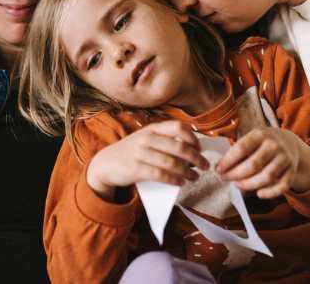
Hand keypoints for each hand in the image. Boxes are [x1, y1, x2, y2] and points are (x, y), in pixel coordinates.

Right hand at [86, 121, 207, 200]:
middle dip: (196, 158)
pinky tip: (181, 182)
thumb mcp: (146, 140)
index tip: (200, 148)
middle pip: (179, 147)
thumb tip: (192, 150)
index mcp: (152, 129)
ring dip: (187, 171)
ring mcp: (140, 153)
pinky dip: (174, 179)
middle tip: (205, 166)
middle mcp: (147, 138)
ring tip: (195, 177)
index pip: (179, 127)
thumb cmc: (131, 152)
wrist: (104, 164)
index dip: (193, 138)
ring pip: (171, 163)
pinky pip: (160, 175)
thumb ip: (164, 140)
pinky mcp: (135, 169)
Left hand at [216, 127, 309, 198]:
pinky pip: (281, 187)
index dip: (228, 161)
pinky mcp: (291, 171)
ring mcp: (284, 158)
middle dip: (235, 175)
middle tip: (225, 178)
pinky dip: (269, 193)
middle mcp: (274, 145)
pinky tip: (259, 193)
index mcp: (261, 134)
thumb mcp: (251, 139)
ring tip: (238, 185)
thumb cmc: (262, 144)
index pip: (242, 148)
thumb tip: (220, 169)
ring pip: (266, 177)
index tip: (218, 169)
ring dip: (249, 185)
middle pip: (253, 165)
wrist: (289, 143)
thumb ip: (237, 152)